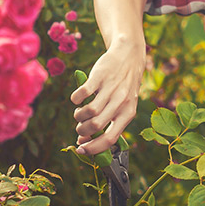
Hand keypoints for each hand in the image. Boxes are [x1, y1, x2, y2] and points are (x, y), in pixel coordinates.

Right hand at [70, 38, 144, 155]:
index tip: (81, 149)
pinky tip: (77, 99)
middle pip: (97, 126)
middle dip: (83, 131)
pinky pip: (82, 93)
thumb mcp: (125, 105)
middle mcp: (121, 101)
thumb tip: (87, 141)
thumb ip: (111, 121)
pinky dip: (75, 99)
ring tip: (79, 113)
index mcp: (128, 113)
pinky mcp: (99, 76)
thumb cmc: (123, 86)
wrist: (129, 56)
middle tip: (80, 127)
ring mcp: (110, 88)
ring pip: (89, 111)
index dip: (94, 148)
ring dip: (78, 117)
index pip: (111, 138)